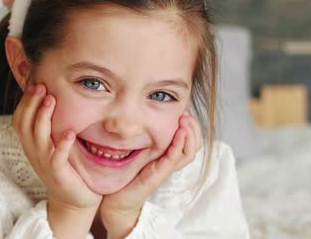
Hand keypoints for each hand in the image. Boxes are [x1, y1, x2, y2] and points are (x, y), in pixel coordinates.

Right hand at [12, 83, 100, 237]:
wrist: (73, 200)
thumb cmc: (66, 167)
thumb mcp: (52, 144)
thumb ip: (49, 125)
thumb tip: (51, 97)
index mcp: (31, 144)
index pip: (19, 120)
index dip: (24, 102)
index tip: (34, 83)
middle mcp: (34, 152)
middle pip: (25, 124)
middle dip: (31, 104)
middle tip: (41, 86)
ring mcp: (44, 163)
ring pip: (38, 137)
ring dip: (44, 117)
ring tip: (52, 99)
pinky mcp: (58, 174)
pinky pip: (57, 158)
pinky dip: (62, 145)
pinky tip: (70, 133)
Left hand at [100, 111, 202, 238]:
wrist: (116, 199)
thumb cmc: (125, 175)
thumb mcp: (136, 151)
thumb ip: (143, 137)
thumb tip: (142, 114)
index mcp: (167, 156)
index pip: (190, 140)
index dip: (192, 125)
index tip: (185, 110)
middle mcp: (169, 162)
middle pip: (194, 145)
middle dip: (194, 127)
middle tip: (187, 113)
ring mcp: (165, 169)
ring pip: (188, 152)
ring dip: (189, 134)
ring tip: (186, 120)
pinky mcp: (158, 174)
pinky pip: (173, 159)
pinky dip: (178, 145)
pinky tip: (179, 133)